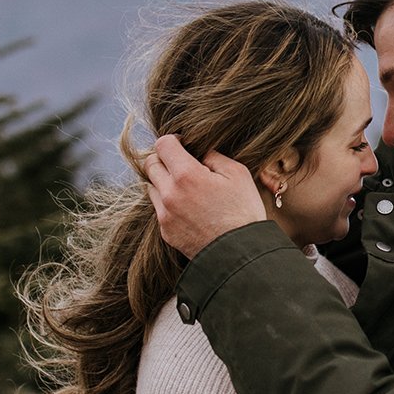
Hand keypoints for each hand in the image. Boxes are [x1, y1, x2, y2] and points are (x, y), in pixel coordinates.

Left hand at [140, 134, 265, 257]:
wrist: (240, 254)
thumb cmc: (243, 212)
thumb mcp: (237, 174)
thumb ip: (213, 156)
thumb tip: (199, 152)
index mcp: (186, 175)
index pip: (163, 145)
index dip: (173, 139)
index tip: (183, 144)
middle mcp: (169, 194)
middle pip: (150, 164)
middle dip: (164, 159)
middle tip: (181, 163)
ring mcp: (164, 215)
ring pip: (152, 187)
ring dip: (164, 182)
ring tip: (186, 188)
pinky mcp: (166, 232)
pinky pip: (159, 209)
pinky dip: (169, 203)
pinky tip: (189, 208)